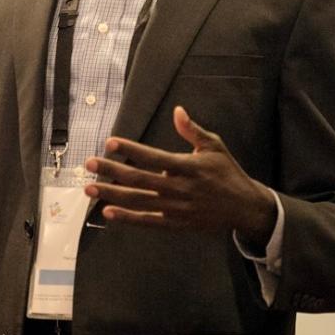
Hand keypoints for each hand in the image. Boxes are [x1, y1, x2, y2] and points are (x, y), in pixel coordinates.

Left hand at [84, 106, 276, 243]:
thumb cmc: (227, 173)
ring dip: (112, 194)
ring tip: (89, 188)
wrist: (245, 208)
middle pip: (139, 179)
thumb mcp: (215, 147)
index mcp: (188, 167)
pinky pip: (147, 222)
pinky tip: (107, 212)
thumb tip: (177, 110)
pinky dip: (127, 218)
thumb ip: (192, 131)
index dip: (131, 150)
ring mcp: (176, 208)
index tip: (110, 142)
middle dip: (112, 171)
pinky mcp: (176, 224)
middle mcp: (179, 188)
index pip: (153, 157)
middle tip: (89, 164)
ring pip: (138, 201)